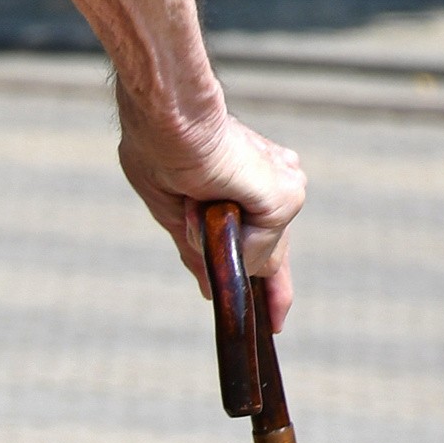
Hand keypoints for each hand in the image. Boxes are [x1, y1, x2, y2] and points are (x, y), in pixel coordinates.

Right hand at [117, 99, 305, 330]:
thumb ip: (199, 250)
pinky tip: (207, 206)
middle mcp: (273, 182)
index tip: (273, 314)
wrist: (167, 120)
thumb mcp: (176, 213)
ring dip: (213, 240)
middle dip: (274, 288)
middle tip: (278, 322)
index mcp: (246, 181)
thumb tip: (211, 289)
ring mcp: (281, 188)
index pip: (264, 237)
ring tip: (192, 201)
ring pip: (258, 252)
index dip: (269, 277)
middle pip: (274, 249)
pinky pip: (258, 248)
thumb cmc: (159, 150)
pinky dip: (227, 239)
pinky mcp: (284, 196)